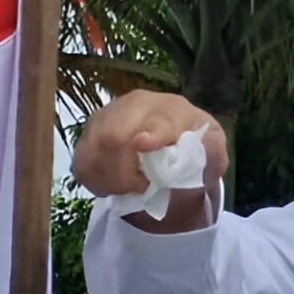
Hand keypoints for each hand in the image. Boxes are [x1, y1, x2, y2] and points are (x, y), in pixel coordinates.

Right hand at [73, 90, 225, 205]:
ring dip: (109, 179)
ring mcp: (106, 118)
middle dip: (124, 171)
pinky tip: (113, 185)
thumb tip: (202, 149)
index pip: (157, 120)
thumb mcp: (212, 148)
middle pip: (114, 136)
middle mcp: (133, 106)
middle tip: (142, 187)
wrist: (172, 139)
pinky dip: (95, 181)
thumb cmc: (194, 143)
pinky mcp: (88, 135)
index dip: (152, 134)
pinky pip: (81, 162)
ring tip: (130, 187)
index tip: (142, 144)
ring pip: (93, 150)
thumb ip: (212, 150)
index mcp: (170, 108)